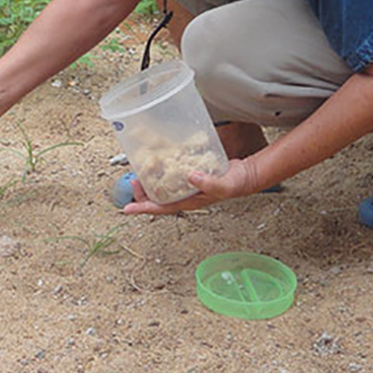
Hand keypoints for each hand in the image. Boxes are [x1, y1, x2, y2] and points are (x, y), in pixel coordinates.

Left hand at [121, 158, 262, 214]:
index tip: (127, 209)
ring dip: (149, 182)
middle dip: (142, 192)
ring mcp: (186, 187)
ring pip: (162, 188)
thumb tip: (191, 176)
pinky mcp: (189, 176)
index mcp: (189, 201)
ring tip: (139, 171)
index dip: (143, 208)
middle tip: (133, 179)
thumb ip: (209, 183)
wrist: (245, 175)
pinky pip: (171, 176)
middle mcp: (185, 195)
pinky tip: (158, 162)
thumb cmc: (235, 183)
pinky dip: (162, 171)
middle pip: (157, 198)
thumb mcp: (223, 185)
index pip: (161, 208)